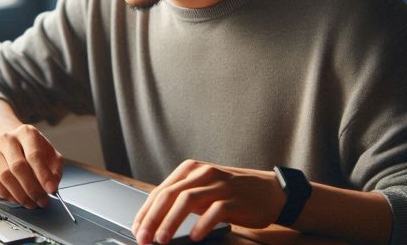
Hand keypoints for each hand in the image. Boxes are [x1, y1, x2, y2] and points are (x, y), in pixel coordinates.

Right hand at [0, 124, 62, 208]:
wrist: (13, 145)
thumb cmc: (34, 151)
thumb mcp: (50, 155)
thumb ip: (54, 170)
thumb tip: (52, 187)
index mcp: (26, 132)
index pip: (34, 155)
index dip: (43, 175)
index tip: (51, 190)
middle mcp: (7, 138)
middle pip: (18, 166)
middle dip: (32, 188)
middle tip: (41, 201)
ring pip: (4, 175)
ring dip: (19, 194)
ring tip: (31, 202)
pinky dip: (4, 193)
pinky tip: (15, 199)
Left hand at [132, 159, 285, 243]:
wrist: (269, 191)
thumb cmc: (231, 192)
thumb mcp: (203, 189)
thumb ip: (181, 198)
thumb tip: (153, 219)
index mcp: (190, 169)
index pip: (160, 191)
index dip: (145, 212)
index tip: (136, 229)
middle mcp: (202, 173)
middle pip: (169, 194)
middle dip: (152, 219)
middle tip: (143, 238)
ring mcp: (219, 184)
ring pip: (187, 200)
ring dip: (171, 222)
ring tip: (162, 240)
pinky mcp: (235, 198)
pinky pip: (215, 210)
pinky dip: (202, 224)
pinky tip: (194, 236)